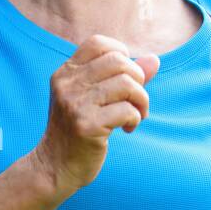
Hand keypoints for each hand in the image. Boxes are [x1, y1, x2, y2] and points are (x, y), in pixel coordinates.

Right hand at [31, 34, 158, 197]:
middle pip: (119, 61)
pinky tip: (127, 129)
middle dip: (138, 80)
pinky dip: (135, 119)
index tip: (126, 76)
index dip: (121, 53)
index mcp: (66, 73)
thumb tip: (154, 59)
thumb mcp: (95, 98)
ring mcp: (75, 104)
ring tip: (136, 115)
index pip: (98, 43)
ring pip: (127, 84)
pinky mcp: (86, 125)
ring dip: (141, 101)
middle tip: (135, 100)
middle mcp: (67, 84)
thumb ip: (123, 77)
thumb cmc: (80, 128)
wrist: (55, 166)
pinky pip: (127, 110)